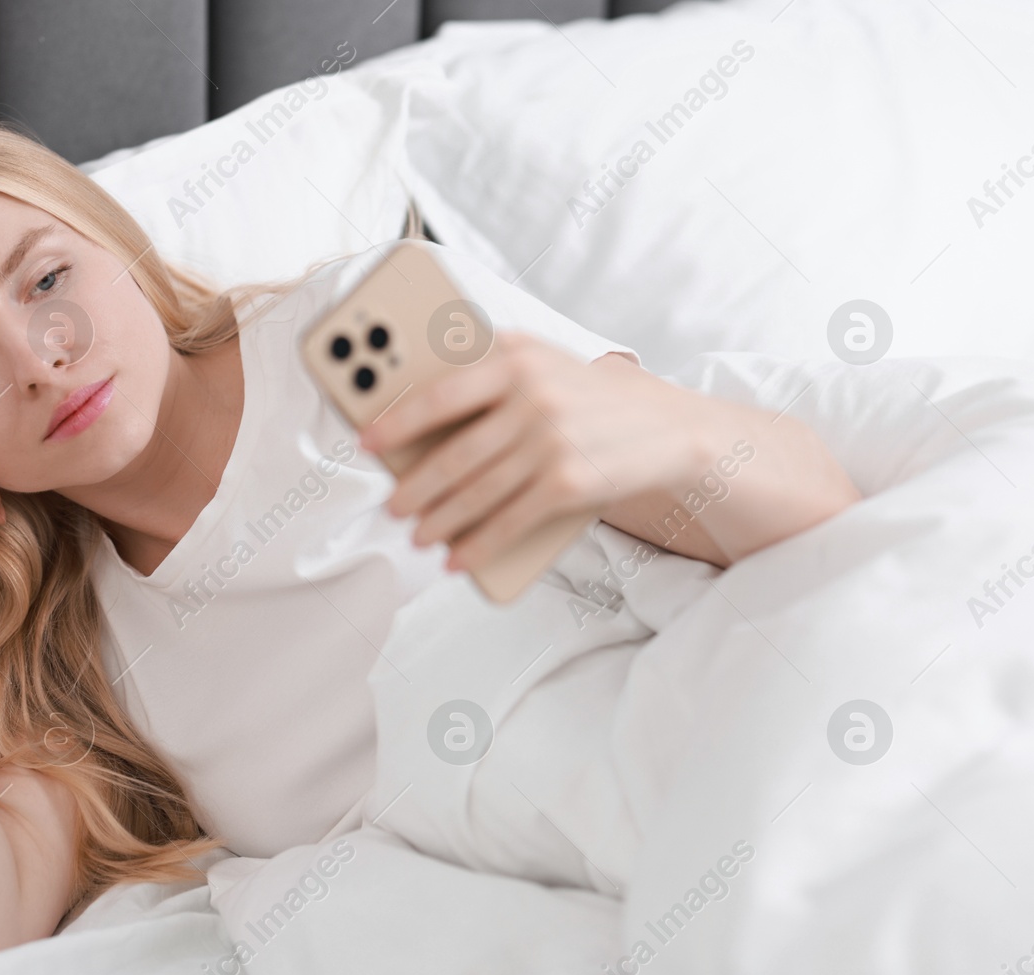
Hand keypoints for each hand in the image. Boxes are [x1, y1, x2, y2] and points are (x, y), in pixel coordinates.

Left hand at [357, 332, 717, 572]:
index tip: (365, 443)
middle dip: (414, 489)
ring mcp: (549, 440)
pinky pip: (507, 521)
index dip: (396, 423)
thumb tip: (416, 426)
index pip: (439, 393)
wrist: (667, 425)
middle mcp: (531, 396)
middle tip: (392, 506)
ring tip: (418, 536)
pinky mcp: (567, 481)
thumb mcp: (540, 364)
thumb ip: (486, 379)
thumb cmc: (586, 396)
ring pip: (475, 493)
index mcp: (514, 356)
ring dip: (439, 522)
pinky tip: (456, 558)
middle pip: (453, 455)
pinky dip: (476, 545)